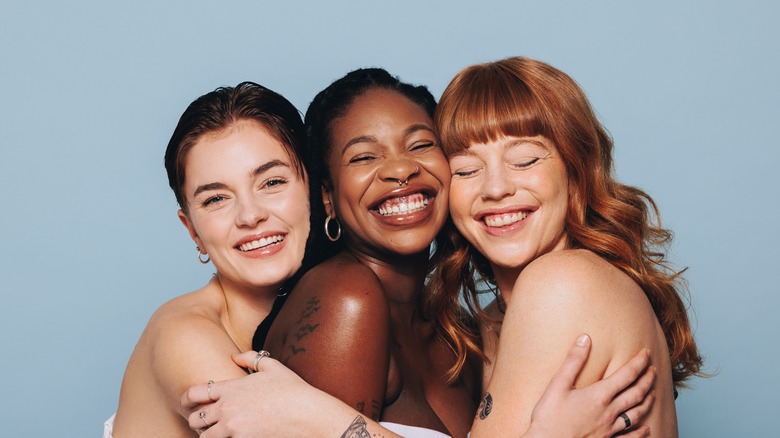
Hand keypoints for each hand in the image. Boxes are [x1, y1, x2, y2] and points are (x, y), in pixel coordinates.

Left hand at [181, 351, 353, 436]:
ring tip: (217, 432)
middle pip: (195, 418)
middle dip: (197, 420)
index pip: (194, 393)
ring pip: (205, 437)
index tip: (187, 403)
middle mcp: (227, 409)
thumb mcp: (272, 367)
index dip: (186, 399)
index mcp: (231, 388)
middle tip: (205, 421)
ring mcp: (232, 428)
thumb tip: (234, 356)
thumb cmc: (292, 390)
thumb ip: (250, 358)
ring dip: (209, 435)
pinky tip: (231, 436)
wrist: (308, 414)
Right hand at [525, 334, 654, 437]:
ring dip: (648, 401)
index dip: (639, 362)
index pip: (627, 374)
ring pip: (637, 413)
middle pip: (637, 392)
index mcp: (599, 395)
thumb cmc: (549, 416)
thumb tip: (585, 338)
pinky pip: (630, 437)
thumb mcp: (558, 384)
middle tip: (654, 369)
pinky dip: (641, 431)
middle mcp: (609, 411)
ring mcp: (610, 428)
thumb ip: (573, 361)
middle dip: (648, 379)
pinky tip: (646, 428)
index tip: (646, 353)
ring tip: (653, 392)